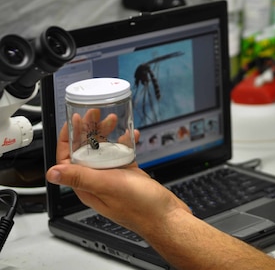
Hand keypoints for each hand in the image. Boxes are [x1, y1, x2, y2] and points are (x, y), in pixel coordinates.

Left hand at [46, 111, 190, 236]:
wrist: (166, 217)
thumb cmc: (140, 207)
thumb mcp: (108, 187)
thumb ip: (81, 178)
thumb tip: (52, 174)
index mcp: (88, 185)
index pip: (68, 159)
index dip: (69, 139)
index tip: (74, 121)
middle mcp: (98, 181)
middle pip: (86, 151)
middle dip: (89, 130)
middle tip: (96, 114)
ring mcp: (114, 178)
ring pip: (105, 150)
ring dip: (107, 134)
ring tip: (114, 119)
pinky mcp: (129, 175)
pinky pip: (123, 154)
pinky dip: (126, 142)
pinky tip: (132, 136)